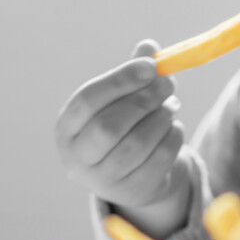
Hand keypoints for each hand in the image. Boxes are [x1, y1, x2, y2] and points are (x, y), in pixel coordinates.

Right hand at [55, 40, 188, 221]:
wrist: (130, 176)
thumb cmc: (121, 126)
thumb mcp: (119, 100)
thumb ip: (131, 73)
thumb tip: (149, 46)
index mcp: (67, 128)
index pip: (88, 99)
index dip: (120, 80)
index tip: (150, 65)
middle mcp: (77, 158)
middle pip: (109, 126)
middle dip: (144, 100)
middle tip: (168, 83)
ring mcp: (103, 180)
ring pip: (136, 144)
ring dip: (161, 118)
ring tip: (171, 105)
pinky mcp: (132, 192)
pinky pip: (158, 161)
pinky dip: (172, 137)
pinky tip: (172, 127)